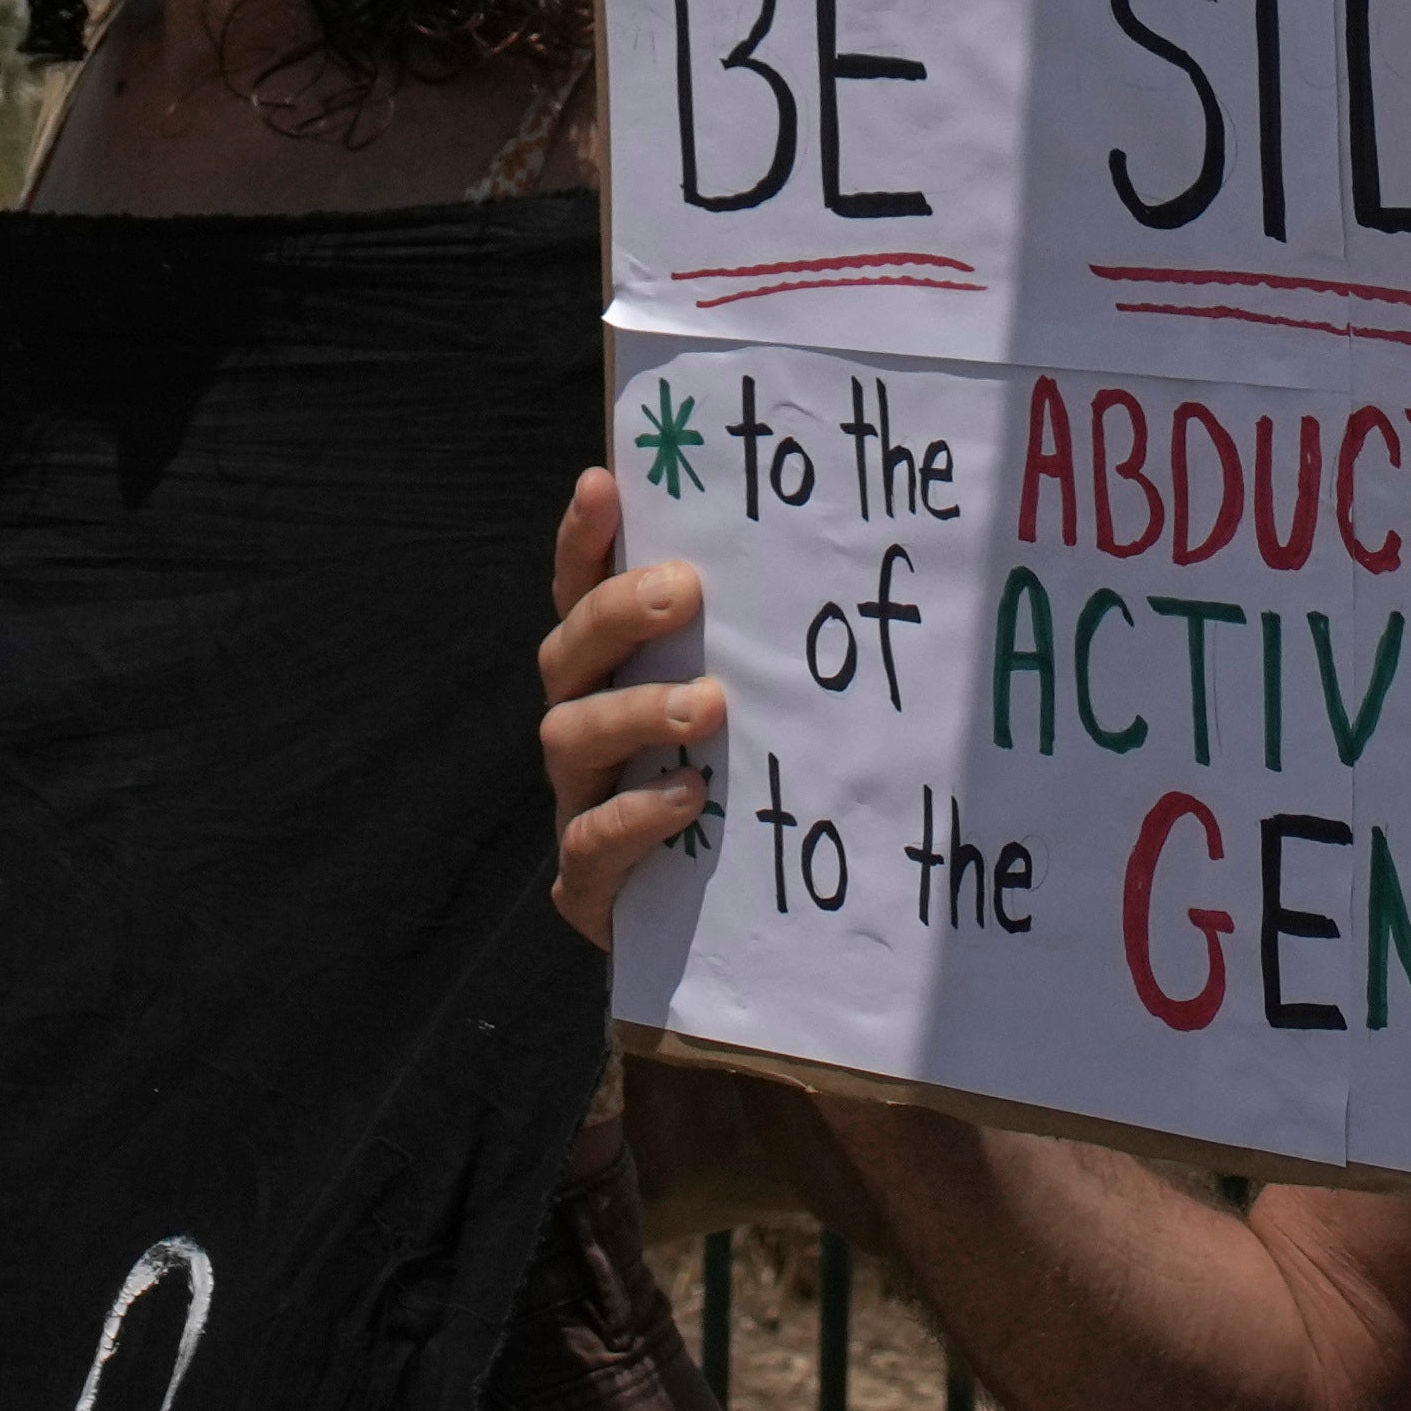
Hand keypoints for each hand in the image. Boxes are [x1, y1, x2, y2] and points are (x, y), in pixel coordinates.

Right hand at [532, 470, 728, 943]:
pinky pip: (592, 841)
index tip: (605, 481)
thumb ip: (764, 642)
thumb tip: (844, 554)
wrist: (721, 930)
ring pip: (570, 738)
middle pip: (566, 653)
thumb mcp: (753, 706)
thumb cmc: (746, 787)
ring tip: (708, 703)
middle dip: (616, 614)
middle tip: (682, 590)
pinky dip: (636, 814)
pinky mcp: (590, 881)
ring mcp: (579, 801)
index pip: (580, 590)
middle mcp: (583, 726)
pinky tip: (691, 796)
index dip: (584, 538)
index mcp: (611, 674)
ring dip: (635, 711)